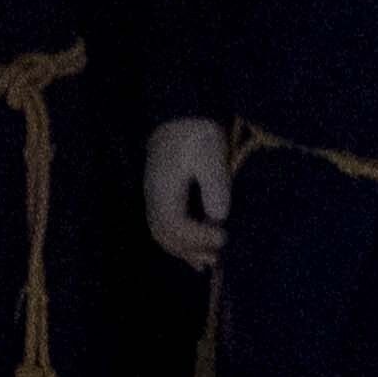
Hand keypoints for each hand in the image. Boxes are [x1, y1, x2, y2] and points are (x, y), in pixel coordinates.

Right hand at [141, 120, 230, 272]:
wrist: (180, 114)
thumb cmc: (196, 132)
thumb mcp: (211, 153)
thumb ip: (215, 184)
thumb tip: (218, 216)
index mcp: (163, 187)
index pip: (175, 225)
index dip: (198, 237)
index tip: (223, 236)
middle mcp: (153, 196)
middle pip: (165, 235)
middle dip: (191, 249)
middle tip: (218, 257)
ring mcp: (154, 197)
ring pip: (162, 234)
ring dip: (185, 250)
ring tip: (210, 262)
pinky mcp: (160, 196)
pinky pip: (164, 227)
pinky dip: (179, 243)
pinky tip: (196, 254)